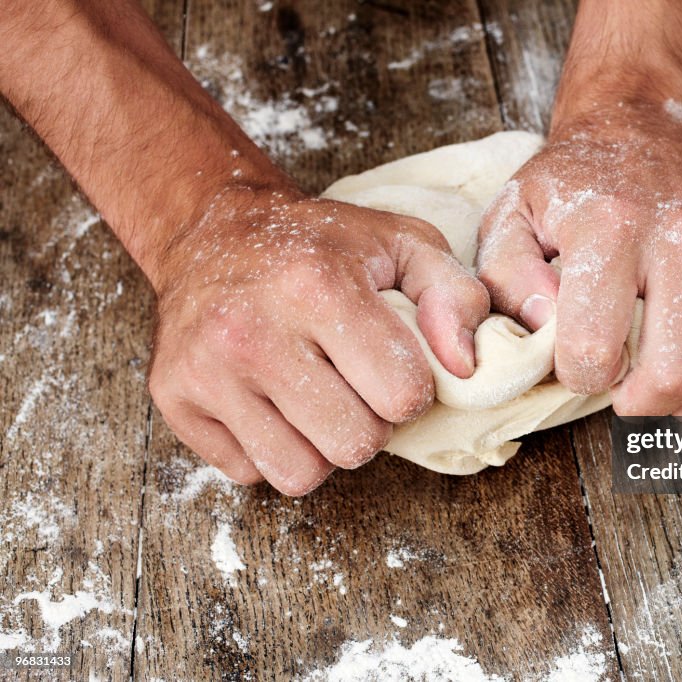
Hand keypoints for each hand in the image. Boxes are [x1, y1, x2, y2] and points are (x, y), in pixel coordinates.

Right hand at [148, 186, 488, 493]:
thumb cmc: (322, 245)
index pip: (402, 396)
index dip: (411, 388)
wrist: (213, 232)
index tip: (393, 364)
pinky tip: (270, 402)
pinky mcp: (174, 400)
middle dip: (369, 423)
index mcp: (317, 286)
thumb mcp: (403, 244)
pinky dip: (270, 449)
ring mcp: (206, 370)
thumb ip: (455, 296)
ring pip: (300, 474)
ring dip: (321, 446)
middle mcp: (252, 331)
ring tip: (315, 396)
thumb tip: (465, 367)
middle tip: (353, 383)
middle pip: (354, 445)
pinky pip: (249, 473)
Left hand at [477, 108, 681, 416]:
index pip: (596, 350)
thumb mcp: (512, 215)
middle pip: (675, 373)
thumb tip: (543, 331)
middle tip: (620, 390)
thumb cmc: (573, 182)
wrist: (641, 128)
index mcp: (610, 227)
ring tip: (660, 389)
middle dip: (638, 403)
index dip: (578, 377)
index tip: (575, 363)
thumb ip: (506, 280)